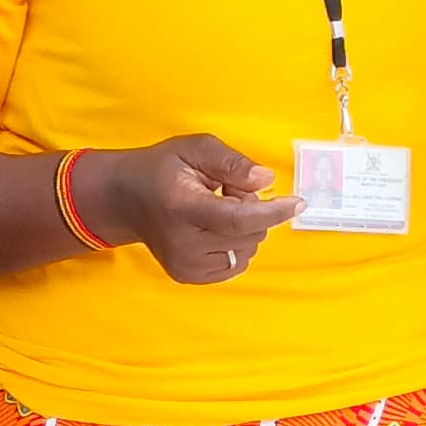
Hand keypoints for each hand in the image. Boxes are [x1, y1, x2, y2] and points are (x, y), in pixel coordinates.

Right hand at [79, 135, 300, 283]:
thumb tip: (266, 180)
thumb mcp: (195, 148)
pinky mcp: (188, 276)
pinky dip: (236, 245)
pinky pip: (235, 264)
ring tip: (216, 210)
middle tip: (226, 191)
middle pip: (249, 234)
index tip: (298, 203)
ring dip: (244, 229)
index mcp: (184, 207)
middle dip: (252, 210)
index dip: (273, 213)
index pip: (239, 219)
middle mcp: (183, 243)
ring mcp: (185, 265)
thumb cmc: (163, 169)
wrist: (126, 199)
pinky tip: (213, 228)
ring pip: (246, 250)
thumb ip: (232, 162)